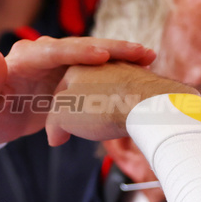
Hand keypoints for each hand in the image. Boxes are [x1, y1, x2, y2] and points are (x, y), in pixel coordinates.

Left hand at [0, 37, 155, 144]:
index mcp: (25, 57)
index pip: (56, 50)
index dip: (80, 52)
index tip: (103, 55)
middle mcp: (45, 54)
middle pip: (83, 47)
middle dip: (112, 48)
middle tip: (139, 52)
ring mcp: (60, 64)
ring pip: (96, 55)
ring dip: (122, 55)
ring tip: (148, 57)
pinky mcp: (70, 75)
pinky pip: (99, 69)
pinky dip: (119, 68)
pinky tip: (141, 70)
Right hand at [44, 62, 196, 145]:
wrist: (146, 104)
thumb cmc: (101, 107)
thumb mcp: (63, 117)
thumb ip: (54, 125)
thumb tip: (55, 138)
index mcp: (76, 67)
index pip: (61, 90)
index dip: (58, 113)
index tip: (62, 130)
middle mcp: (101, 63)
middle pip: (86, 89)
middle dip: (83, 109)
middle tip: (87, 128)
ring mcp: (126, 69)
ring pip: (109, 90)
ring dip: (106, 106)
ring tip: (109, 124)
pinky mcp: (146, 79)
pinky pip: (130, 95)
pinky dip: (126, 106)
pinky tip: (127, 119)